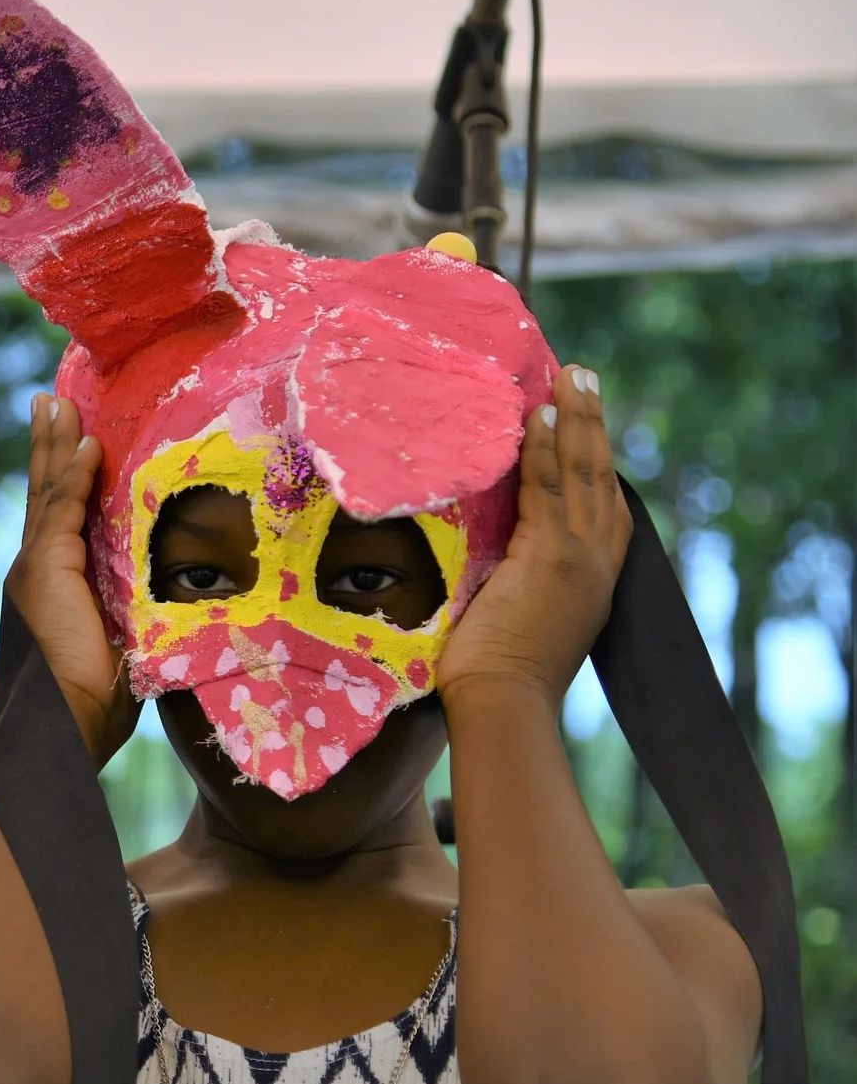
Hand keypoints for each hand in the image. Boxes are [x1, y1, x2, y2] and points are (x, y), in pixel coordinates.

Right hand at [8, 394, 135, 759]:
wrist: (64, 722)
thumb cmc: (95, 700)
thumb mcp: (121, 640)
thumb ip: (132, 611)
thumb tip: (174, 603)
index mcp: (51, 582)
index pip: (56, 514)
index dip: (61, 474)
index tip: (70, 436)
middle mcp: (35, 566)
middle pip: (43, 489)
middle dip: (47, 443)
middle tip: (49, 400)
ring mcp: (36, 564)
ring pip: (49, 488)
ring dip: (57, 442)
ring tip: (58, 403)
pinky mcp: (47, 568)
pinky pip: (63, 508)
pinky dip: (74, 473)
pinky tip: (87, 443)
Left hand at [439, 364, 631, 707]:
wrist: (503, 708)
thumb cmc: (492, 679)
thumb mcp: (513, 616)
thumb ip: (512, 580)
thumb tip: (482, 558)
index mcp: (591, 582)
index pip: (602, 509)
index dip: (596, 462)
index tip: (586, 423)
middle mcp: (595, 565)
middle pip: (600, 478)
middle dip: (592, 424)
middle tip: (583, 377)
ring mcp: (577, 560)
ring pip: (582, 473)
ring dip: (574, 419)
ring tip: (569, 375)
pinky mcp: (550, 559)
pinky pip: (549, 490)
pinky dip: (546, 450)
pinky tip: (538, 416)